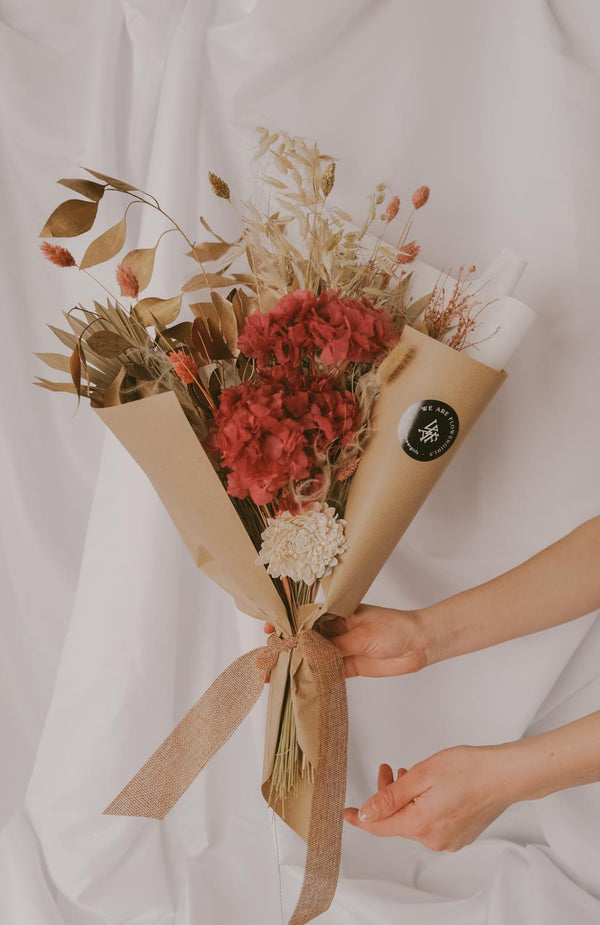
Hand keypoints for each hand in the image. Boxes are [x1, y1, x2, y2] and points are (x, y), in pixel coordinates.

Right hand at [265, 605, 427, 677]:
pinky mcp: (348, 665)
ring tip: (274, 675)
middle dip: (285, 647)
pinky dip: (312, 678)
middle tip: (266, 659)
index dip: (286, 624)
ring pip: (312, 657)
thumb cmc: (394, 627)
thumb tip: (308, 651)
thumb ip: (336, 645)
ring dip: (295, 665)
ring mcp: (341, 648)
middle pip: (304, 639)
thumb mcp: (363, 633)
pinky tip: (297, 684)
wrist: (418, 644)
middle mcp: (335, 629)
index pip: (304, 617)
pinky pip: (326, 672)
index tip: (269, 629)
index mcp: (336, 612)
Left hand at [344, 745, 513, 850]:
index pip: (380, 827)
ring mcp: (448, 839)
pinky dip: (423, 806)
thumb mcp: (421, 775)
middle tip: (388, 769)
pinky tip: (428, 788)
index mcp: (420, 825)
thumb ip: (390, 797)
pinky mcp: (460, 834)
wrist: (504, 775)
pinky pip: (431, 823)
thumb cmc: (468, 769)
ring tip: (409, 774)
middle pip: (398, 821)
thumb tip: (367, 815)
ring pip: (415, 820)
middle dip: (387, 797)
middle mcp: (434, 839)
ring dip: (406, 799)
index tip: (346, 812)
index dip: (361, 818)